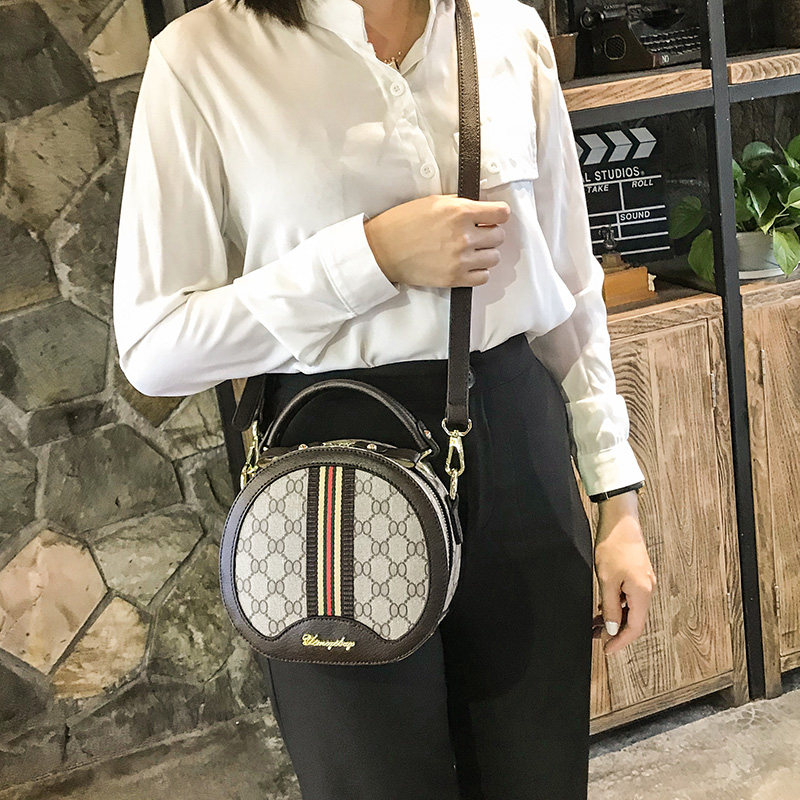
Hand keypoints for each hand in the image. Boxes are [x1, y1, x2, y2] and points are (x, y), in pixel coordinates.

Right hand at [363, 194, 510, 287]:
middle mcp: (464, 236)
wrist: (383, 250)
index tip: (493, 217)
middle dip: (490, 233)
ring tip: (471, 250)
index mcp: (460, 212)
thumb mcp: (433, 202)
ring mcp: (460, 259)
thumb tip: (480, 208)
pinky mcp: (454, 278)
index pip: (502, 213)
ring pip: (494, 257)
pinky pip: (483, 277)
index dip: (498, 214)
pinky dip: (479, 271)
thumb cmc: (403, 223)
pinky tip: (467, 264)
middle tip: (478, 233)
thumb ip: (460, 204)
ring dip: (485, 253)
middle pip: (499, 236)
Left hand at [591, 490, 656, 654]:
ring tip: (595, 623)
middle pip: (634, 620)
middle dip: (616, 631)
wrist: (620, 522)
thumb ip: (612, 608)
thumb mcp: (607, 581)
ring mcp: (644, 582)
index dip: (620, 642)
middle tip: (597, 637)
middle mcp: (647, 590)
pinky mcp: (638, 575)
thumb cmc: (613, 548)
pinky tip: (603, 606)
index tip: (606, 650)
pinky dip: (617, 605)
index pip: (634, 628)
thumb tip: (613, 630)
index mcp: (642, 594)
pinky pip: (629, 597)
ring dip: (615, 618)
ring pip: (631, 609)